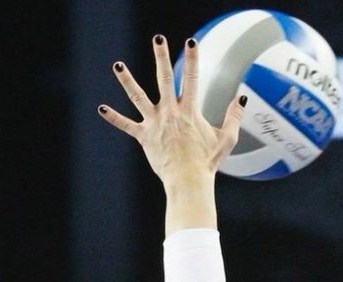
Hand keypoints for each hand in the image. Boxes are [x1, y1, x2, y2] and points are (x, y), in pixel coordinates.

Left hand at [98, 34, 244, 187]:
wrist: (189, 181)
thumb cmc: (208, 162)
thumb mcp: (226, 139)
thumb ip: (234, 116)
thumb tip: (242, 98)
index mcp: (189, 111)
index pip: (193, 78)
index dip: (193, 59)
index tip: (192, 42)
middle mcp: (170, 112)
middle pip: (164, 79)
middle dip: (161, 57)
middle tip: (158, 39)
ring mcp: (155, 123)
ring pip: (138, 97)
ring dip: (127, 80)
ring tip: (118, 65)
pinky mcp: (144, 136)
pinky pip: (127, 125)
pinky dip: (114, 118)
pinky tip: (101, 109)